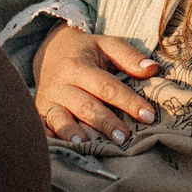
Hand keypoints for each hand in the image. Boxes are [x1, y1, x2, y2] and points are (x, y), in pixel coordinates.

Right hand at [33, 24, 163, 145]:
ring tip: (88, 145)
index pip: (107, 87)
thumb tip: (152, 69)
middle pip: (85, 106)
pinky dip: (52, 138)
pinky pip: (44, 127)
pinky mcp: (40, 112)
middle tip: (124, 137)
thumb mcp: (106, 44)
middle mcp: (61, 84)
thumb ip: (129, 56)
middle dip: (105, 122)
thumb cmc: (85, 51)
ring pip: (61, 119)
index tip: (148, 116)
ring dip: (74, 133)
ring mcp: (48, 100)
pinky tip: (63, 147)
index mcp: (78, 65)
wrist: (50, 50)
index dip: (128, 102)